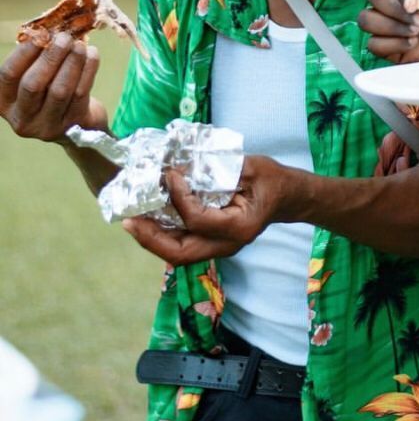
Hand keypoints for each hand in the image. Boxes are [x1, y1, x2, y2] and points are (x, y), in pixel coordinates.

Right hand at [0, 36, 106, 141]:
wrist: (77, 124)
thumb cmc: (52, 93)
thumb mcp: (38, 78)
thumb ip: (37, 59)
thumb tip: (49, 31)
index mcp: (4, 102)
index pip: (9, 74)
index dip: (24, 52)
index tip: (41, 33)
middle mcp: (22, 117)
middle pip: (33, 85)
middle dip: (50, 57)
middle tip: (64, 38)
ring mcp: (47, 126)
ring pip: (59, 90)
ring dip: (72, 62)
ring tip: (80, 45)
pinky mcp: (72, 126)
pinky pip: (81, 94)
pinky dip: (88, 70)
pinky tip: (92, 55)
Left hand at [122, 155, 303, 265]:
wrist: (287, 197)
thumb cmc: (272, 179)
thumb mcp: (251, 167)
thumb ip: (218, 168)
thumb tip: (182, 166)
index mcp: (240, 227)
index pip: (199, 219)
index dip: (180, 198)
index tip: (171, 174)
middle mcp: (228, 244)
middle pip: (181, 253)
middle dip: (151, 238)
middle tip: (129, 220)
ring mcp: (219, 247)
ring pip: (177, 254)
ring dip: (151, 239)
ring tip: (131, 221)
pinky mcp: (212, 243)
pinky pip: (182, 245)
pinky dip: (161, 235)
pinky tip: (147, 219)